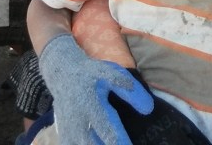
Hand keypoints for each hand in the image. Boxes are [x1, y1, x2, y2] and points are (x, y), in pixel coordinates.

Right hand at [39, 34, 153, 144]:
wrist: (63, 74)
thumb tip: (149, 109)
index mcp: (92, 107)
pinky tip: (100, 142)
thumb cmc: (92, 74)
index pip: (109, 132)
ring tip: (116, 143)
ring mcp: (70, 132)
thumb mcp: (113, 74)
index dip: (122, 143)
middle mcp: (79, 123)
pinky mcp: (65, 137)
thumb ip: (131, 91)